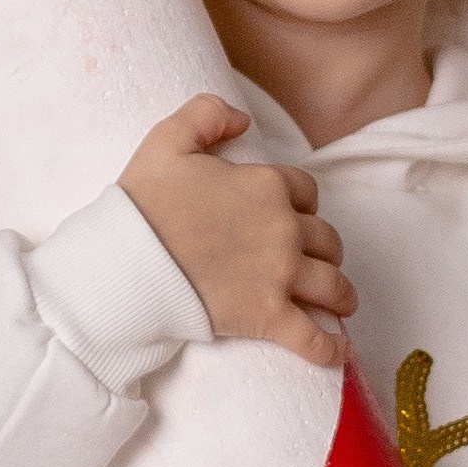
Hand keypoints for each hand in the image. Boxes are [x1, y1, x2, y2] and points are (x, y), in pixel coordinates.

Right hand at [119, 95, 355, 369]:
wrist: (126, 262)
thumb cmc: (143, 203)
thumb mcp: (167, 140)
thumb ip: (206, 114)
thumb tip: (241, 117)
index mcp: (266, 186)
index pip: (305, 190)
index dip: (301, 201)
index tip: (292, 214)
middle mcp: (283, 229)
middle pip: (325, 239)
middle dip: (323, 249)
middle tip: (314, 260)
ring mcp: (279, 275)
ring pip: (332, 284)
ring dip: (340, 294)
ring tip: (340, 304)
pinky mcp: (268, 317)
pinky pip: (313, 338)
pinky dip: (331, 349)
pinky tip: (339, 352)